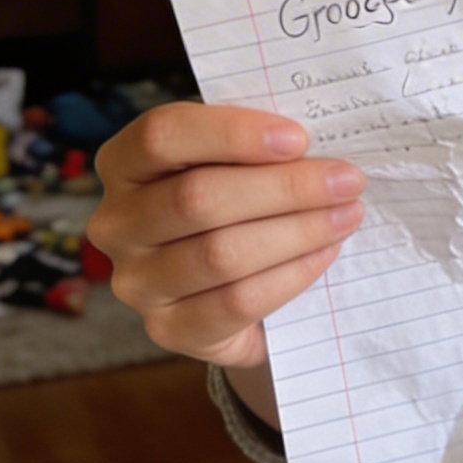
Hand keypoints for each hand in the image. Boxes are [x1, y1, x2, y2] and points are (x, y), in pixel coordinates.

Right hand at [88, 104, 364, 387]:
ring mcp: (136, 282)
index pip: (161, 135)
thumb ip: (255, 145)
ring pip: (221, 253)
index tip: (298, 137)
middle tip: (347, 180)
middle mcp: (116, 223)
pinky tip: (323, 254)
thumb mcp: (233, 164)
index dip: (231, 133)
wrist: (231, 290)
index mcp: (124, 163)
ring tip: (346, 215)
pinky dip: (290, 275)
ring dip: (297, 232)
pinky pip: (236, 302)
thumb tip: (316, 140)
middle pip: (198, 197)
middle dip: (285, 187)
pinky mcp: (168, 330)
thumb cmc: (235, 206)